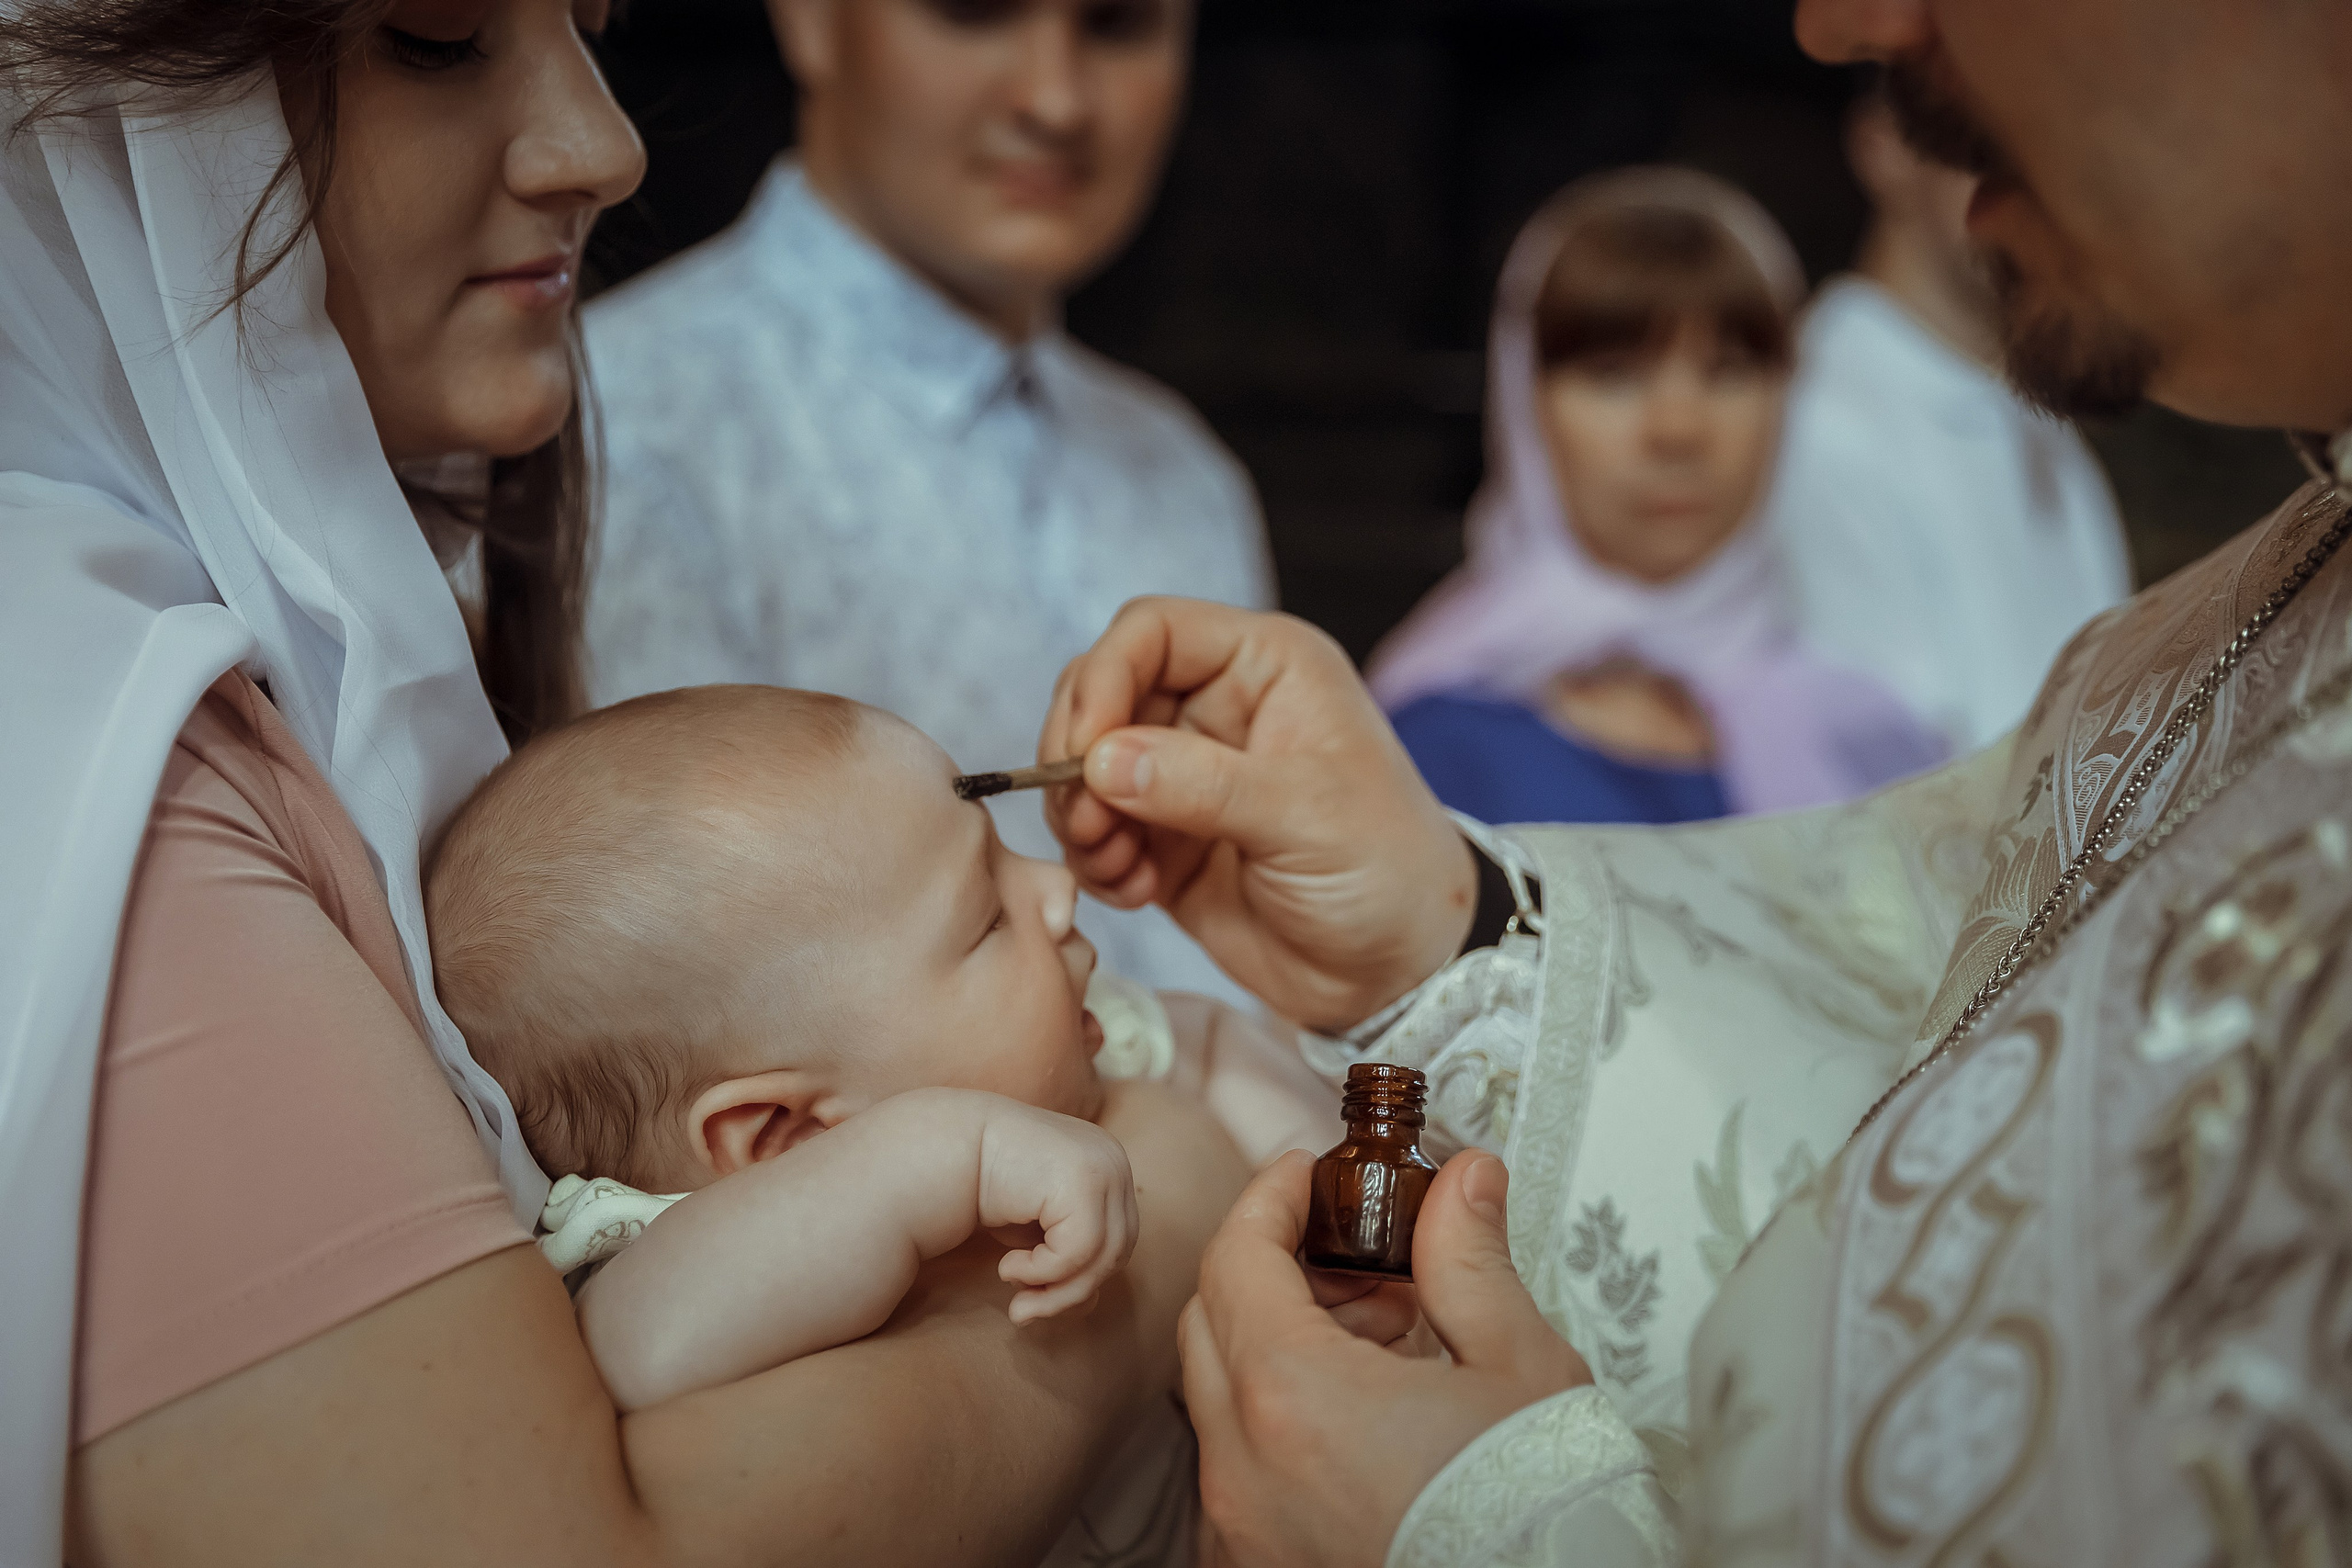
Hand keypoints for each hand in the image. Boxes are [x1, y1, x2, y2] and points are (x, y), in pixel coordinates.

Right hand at [976, 1101, 1139, 1324]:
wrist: (947, 1147)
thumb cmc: (989, 1189)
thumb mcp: (1037, 1231)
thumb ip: (1068, 1259)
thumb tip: (1091, 1303)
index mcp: (1109, 1167)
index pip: (1117, 1241)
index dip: (1081, 1279)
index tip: (1035, 1301)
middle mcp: (1114, 1160)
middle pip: (1117, 1251)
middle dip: (1070, 1292)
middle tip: (1022, 1312)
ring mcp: (1104, 1165)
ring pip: (1103, 1257)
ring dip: (1055, 1288)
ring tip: (1010, 1283)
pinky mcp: (1084, 1179)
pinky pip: (1080, 1250)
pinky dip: (1042, 1270)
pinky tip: (1006, 1265)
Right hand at [1041, 598, 1476, 1033]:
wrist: (1401, 972)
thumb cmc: (1387, 871)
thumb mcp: (1305, 817)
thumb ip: (1200, 784)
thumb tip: (1100, 761)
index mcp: (1265, 667)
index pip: (1151, 632)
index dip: (1104, 680)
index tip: (1085, 751)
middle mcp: (1219, 708)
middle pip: (1102, 694)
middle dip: (1079, 757)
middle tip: (1089, 821)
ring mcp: (1187, 775)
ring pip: (1087, 766)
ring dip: (1082, 816)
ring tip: (1117, 866)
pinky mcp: (1166, 839)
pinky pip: (1096, 830)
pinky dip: (1097, 860)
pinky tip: (1135, 891)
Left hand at [1179, 1151, 1590, 1567]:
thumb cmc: (1539, 1522)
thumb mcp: (1519, 1367)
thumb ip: (1469, 1260)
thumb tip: (1460, 1185)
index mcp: (1295, 1398)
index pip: (1235, 1258)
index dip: (1269, 1200)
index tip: (1305, 1176)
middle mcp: (1246, 1469)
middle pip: (1212, 1324)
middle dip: (1274, 1270)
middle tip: (1356, 1255)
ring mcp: (1246, 1528)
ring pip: (1220, 1402)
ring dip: (1278, 1348)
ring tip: (1383, 1341)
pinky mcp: (1264, 1565)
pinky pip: (1242, 1471)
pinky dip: (1281, 1423)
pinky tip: (1366, 1418)